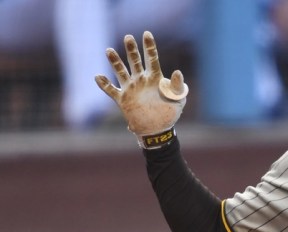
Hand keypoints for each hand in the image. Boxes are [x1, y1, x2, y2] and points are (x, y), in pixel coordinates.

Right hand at [95, 31, 187, 147]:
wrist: (157, 129)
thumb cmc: (170, 113)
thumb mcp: (178, 99)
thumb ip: (177, 85)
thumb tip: (177, 71)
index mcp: (155, 78)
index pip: (152, 59)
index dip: (149, 47)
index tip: (147, 34)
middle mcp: (141, 80)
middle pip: (135, 61)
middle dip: (131, 50)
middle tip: (128, 37)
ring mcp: (131, 88)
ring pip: (121, 71)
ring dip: (115, 62)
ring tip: (109, 50)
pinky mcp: (122, 99)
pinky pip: (111, 90)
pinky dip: (104, 84)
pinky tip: (98, 76)